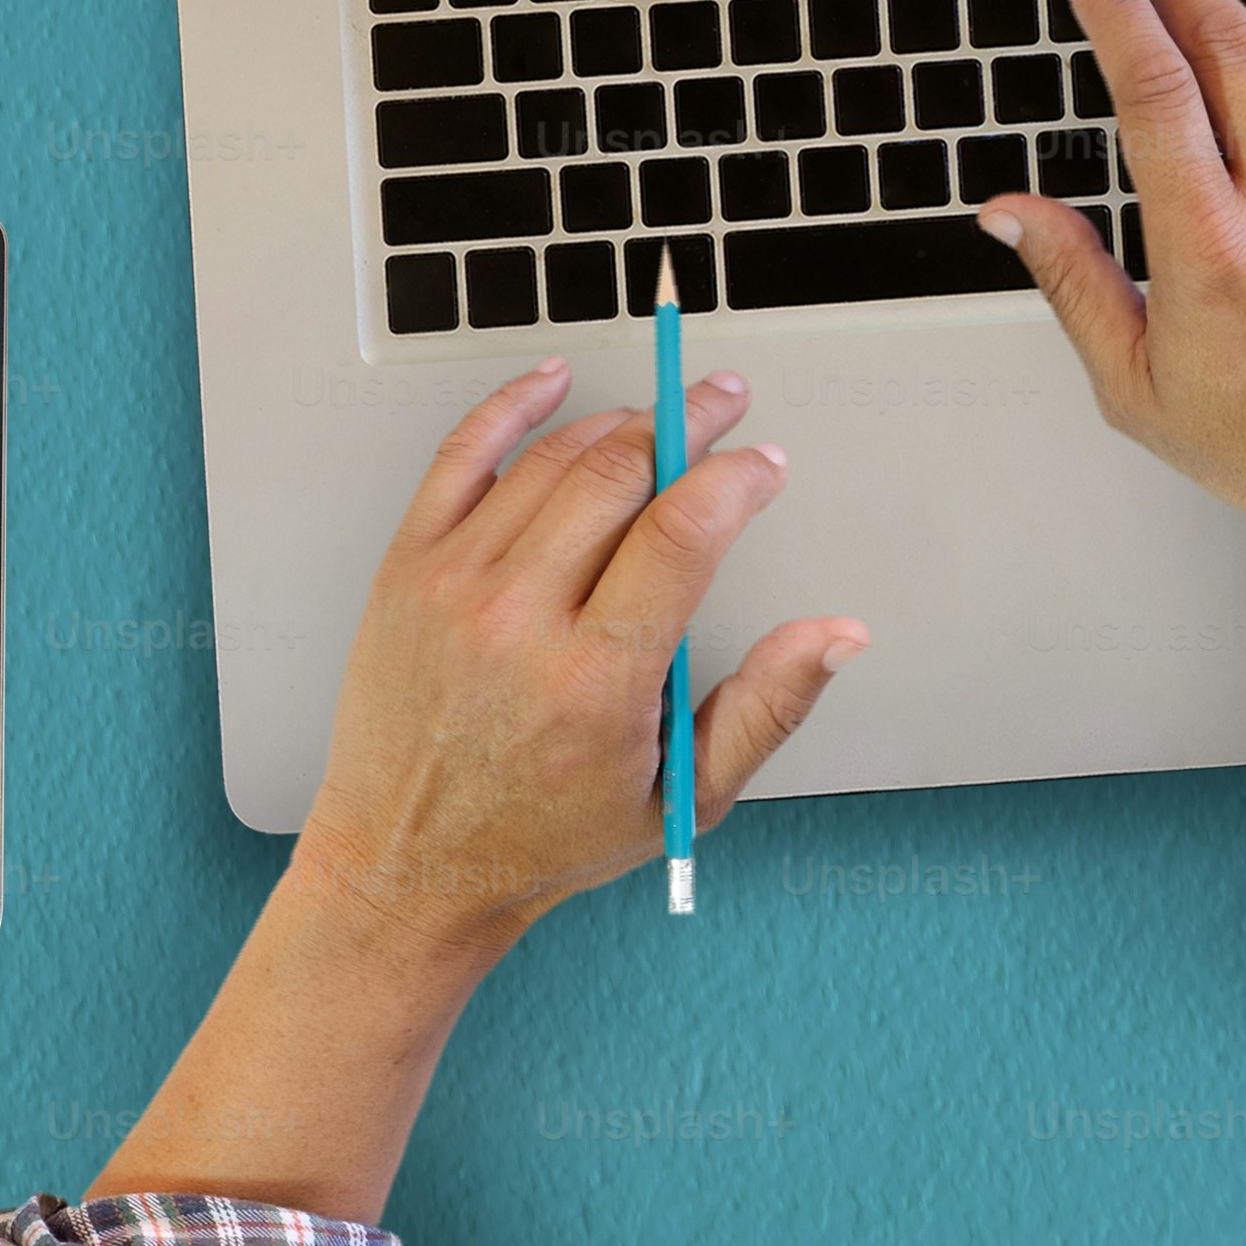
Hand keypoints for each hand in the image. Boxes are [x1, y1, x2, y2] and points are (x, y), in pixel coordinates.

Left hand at [84, 357, 862, 1222]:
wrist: (410, 863)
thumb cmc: (547, 837)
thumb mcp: (684, 800)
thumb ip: (769, 707)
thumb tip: (840, 633)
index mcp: (595, 680)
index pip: (682, 533)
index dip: (737, 479)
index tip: (765, 463)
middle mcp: (518, 620)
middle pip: (619, 475)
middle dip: (688, 425)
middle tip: (725, 405)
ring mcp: (453, 585)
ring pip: (551, 460)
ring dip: (618, 421)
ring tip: (663, 417)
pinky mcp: (405, 569)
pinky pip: (462, 458)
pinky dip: (512, 407)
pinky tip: (553, 382)